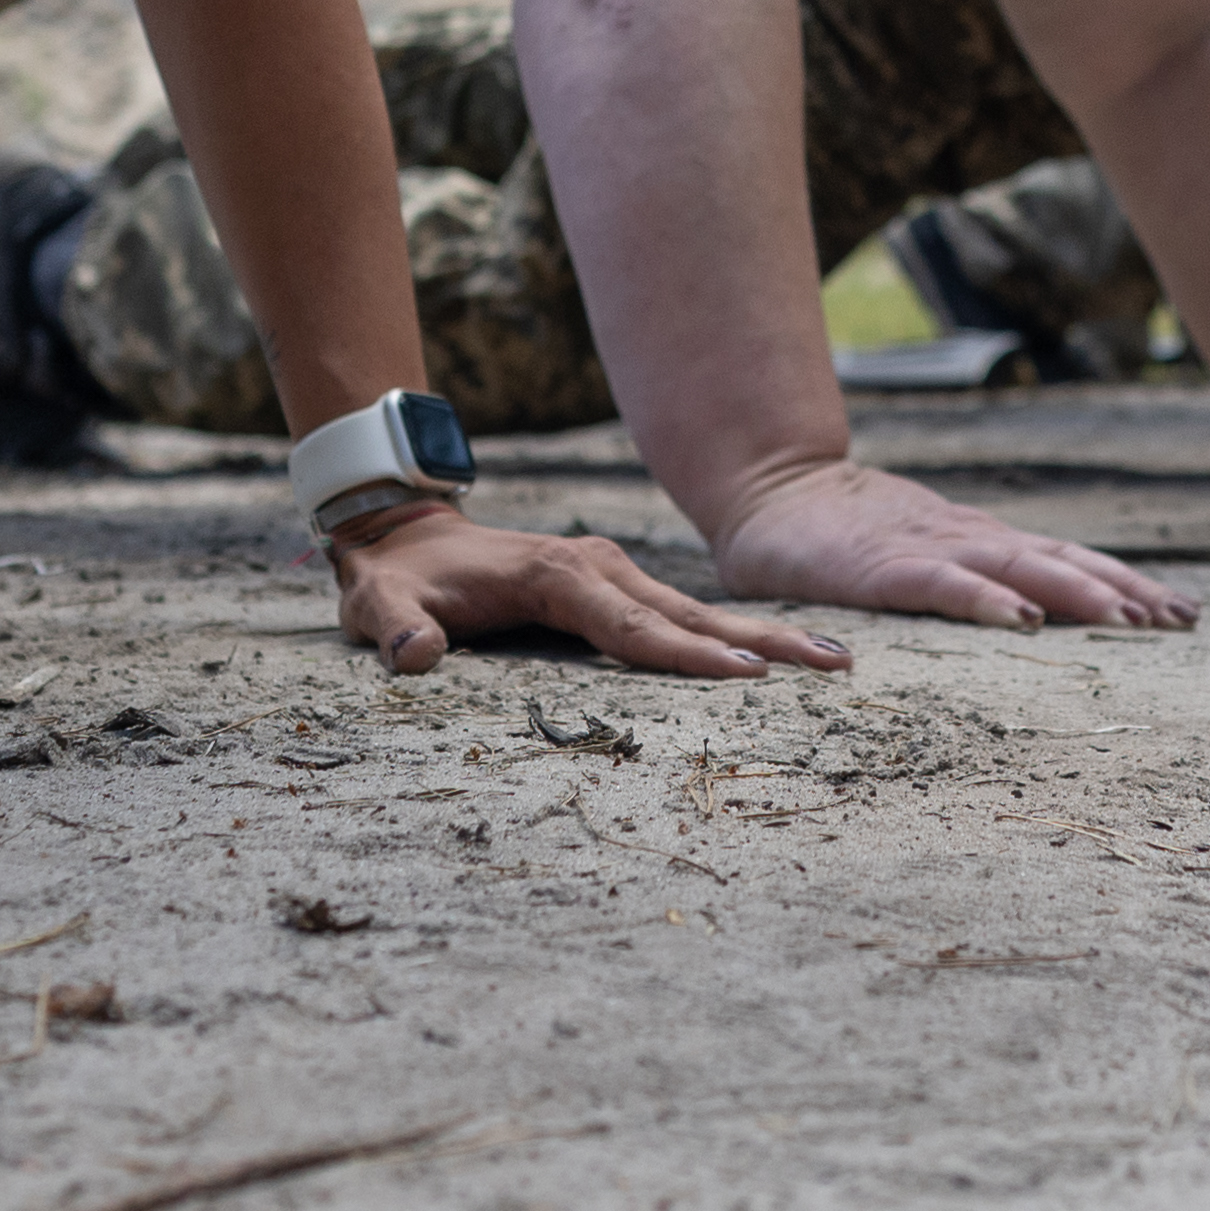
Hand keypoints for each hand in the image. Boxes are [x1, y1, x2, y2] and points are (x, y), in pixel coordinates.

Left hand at [333, 506, 849, 680]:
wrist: (402, 532)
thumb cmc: (394, 578)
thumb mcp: (376, 603)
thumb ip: (393, 630)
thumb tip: (416, 657)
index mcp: (556, 574)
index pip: (630, 625)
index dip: (686, 655)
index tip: (747, 679)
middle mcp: (597, 566)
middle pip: (688, 613)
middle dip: (761, 640)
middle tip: (833, 663)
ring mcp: (610, 572)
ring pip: (694, 611)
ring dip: (761, 636)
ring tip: (832, 658)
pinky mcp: (613, 585)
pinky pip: (678, 614)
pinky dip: (730, 634)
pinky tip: (774, 653)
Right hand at [708, 458, 1198, 631]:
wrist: (769, 491)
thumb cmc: (843, 536)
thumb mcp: (923, 555)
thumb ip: (969, 577)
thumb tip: (1032, 612)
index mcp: (980, 543)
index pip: (1068, 559)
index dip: (1126, 582)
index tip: (1183, 613)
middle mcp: (968, 540)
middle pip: (1061, 561)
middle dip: (1124, 589)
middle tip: (1181, 620)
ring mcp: (927, 549)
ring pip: (1016, 569)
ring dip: (1075, 592)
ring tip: (1128, 620)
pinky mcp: (882, 568)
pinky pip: (942, 586)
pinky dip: (985, 600)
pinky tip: (1022, 619)